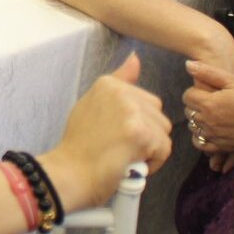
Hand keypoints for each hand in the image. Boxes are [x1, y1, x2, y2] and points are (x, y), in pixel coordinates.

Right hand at [43, 53, 174, 209]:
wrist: (68, 175)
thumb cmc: (78, 148)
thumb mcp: (92, 105)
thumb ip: (119, 82)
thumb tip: (135, 57)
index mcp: (108, 84)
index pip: (145, 101)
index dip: (134, 124)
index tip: (111, 135)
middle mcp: (120, 92)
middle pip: (157, 115)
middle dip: (146, 135)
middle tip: (118, 148)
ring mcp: (131, 111)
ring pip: (163, 132)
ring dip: (149, 150)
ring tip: (124, 157)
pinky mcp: (141, 133)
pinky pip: (164, 150)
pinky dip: (152, 164)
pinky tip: (130, 165)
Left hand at [182, 60, 233, 155]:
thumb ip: (208, 72)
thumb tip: (188, 64)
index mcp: (210, 104)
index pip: (187, 96)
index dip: (195, 91)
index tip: (206, 90)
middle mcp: (209, 122)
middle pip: (189, 112)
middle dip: (196, 105)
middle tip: (211, 101)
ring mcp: (215, 136)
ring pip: (193, 128)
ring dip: (198, 121)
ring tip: (212, 115)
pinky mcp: (222, 147)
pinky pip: (202, 145)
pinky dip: (202, 138)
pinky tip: (210, 131)